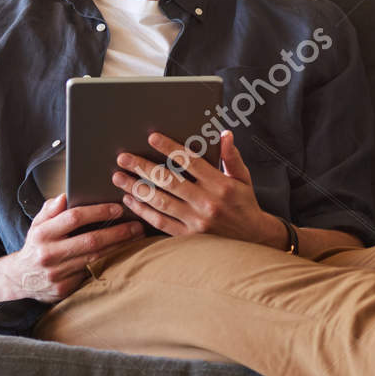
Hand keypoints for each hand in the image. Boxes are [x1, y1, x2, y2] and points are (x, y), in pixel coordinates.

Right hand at [0, 194, 144, 302]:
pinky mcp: (64, 289)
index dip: (98, 212)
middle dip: (117, 232)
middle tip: (136, 225)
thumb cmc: (35, 247)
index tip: (117, 208)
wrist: (18, 279)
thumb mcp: (37, 225)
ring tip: (135, 239)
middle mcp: (49, 253)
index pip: (73, 218)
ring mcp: (57, 273)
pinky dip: (109, 264)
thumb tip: (65, 196)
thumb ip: (51, 209)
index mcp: (42, 234)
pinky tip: (124, 256)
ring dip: (119, 248)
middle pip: (90, 240)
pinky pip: (91, 274)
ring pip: (95, 259)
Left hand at [113, 129, 286, 246]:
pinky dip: (143, 211)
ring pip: (160, 201)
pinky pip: (160, 222)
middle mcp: (207, 202)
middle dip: (143, 167)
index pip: (190, 161)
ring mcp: (196, 221)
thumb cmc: (246, 206)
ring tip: (119, 178)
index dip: (169, 148)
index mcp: (220, 184)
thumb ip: (231, 157)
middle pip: (168, 180)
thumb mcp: (244, 179)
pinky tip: (130, 200)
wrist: (255, 241)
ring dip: (137, 188)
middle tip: (123, 158)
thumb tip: (224, 134)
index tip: (151, 138)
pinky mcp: (189, 237)